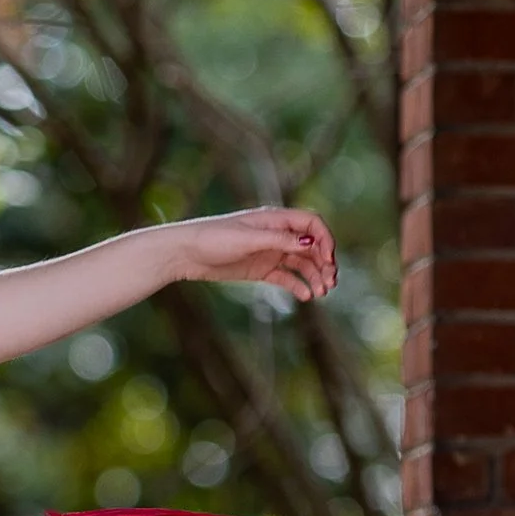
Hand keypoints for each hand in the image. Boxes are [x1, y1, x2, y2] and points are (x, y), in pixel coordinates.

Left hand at [171, 207, 336, 304]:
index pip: (312, 224)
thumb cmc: (213, 238)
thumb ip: (280, 241)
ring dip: (314, 276)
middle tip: (330, 283)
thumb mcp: (248, 239)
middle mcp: (275, 234)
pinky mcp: (260, 269)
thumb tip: (312, 241)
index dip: (324, 241)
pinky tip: (305, 296)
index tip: (328, 261)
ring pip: (301, 264)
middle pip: (311, 246)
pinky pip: (286, 277)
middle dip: (324, 263)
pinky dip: (298, 285)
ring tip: (319, 293)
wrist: (184, 253)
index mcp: (274, 219)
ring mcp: (269, 252)